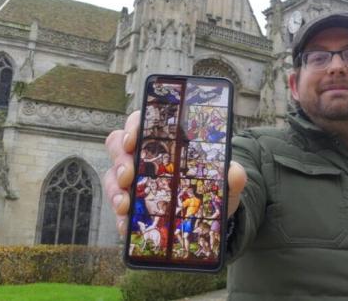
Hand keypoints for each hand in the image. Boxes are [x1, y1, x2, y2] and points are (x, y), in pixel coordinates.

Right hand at [104, 111, 247, 236]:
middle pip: (118, 145)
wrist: (209, 219)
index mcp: (163, 140)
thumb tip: (235, 172)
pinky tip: (126, 225)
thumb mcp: (224, 182)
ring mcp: (132, 180)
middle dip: (120, 159)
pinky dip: (119, 217)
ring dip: (115, 189)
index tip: (134, 139)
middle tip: (129, 175)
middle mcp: (143, 156)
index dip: (133, 126)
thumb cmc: (210, 188)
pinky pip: (117, 207)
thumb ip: (231, 176)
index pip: (141, 122)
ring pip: (112, 176)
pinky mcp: (129, 205)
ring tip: (125, 205)